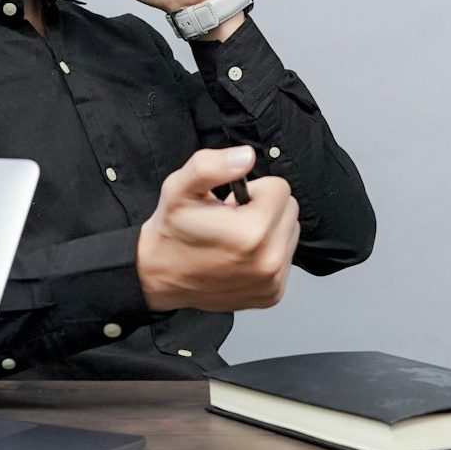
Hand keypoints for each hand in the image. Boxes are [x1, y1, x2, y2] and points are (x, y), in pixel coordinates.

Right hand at [136, 146, 299, 312]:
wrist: (160, 275)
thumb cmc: (172, 230)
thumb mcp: (180, 188)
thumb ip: (211, 166)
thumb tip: (246, 156)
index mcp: (251, 233)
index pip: (280, 188)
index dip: (253, 189)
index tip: (230, 203)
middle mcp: (268, 262)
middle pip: (289, 209)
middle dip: (264, 207)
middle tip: (232, 219)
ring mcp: (272, 282)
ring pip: (290, 232)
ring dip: (268, 228)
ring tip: (236, 237)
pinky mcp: (273, 294)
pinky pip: (286, 256)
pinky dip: (268, 251)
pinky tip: (241, 255)